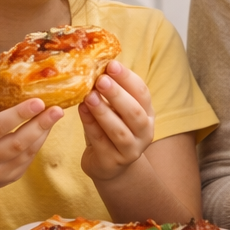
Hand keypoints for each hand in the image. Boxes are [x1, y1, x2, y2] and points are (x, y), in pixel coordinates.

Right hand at [0, 94, 62, 193]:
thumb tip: (10, 74)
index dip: (19, 114)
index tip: (38, 101)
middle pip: (16, 143)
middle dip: (39, 125)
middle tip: (57, 109)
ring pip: (26, 153)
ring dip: (43, 133)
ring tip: (55, 116)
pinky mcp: (8, 179)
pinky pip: (27, 160)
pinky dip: (38, 143)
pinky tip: (45, 129)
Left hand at [79, 61, 154, 180]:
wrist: (109, 166)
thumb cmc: (111, 130)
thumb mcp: (117, 110)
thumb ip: (111, 92)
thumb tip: (96, 63)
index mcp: (148, 114)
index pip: (142, 93)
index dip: (127, 78)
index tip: (111, 65)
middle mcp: (144, 133)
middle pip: (134, 112)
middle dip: (118, 95)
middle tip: (101, 80)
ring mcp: (130, 150)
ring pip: (119, 130)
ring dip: (104, 112)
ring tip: (89, 96)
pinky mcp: (112, 162)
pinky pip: (100, 142)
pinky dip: (90, 125)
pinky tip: (81, 111)